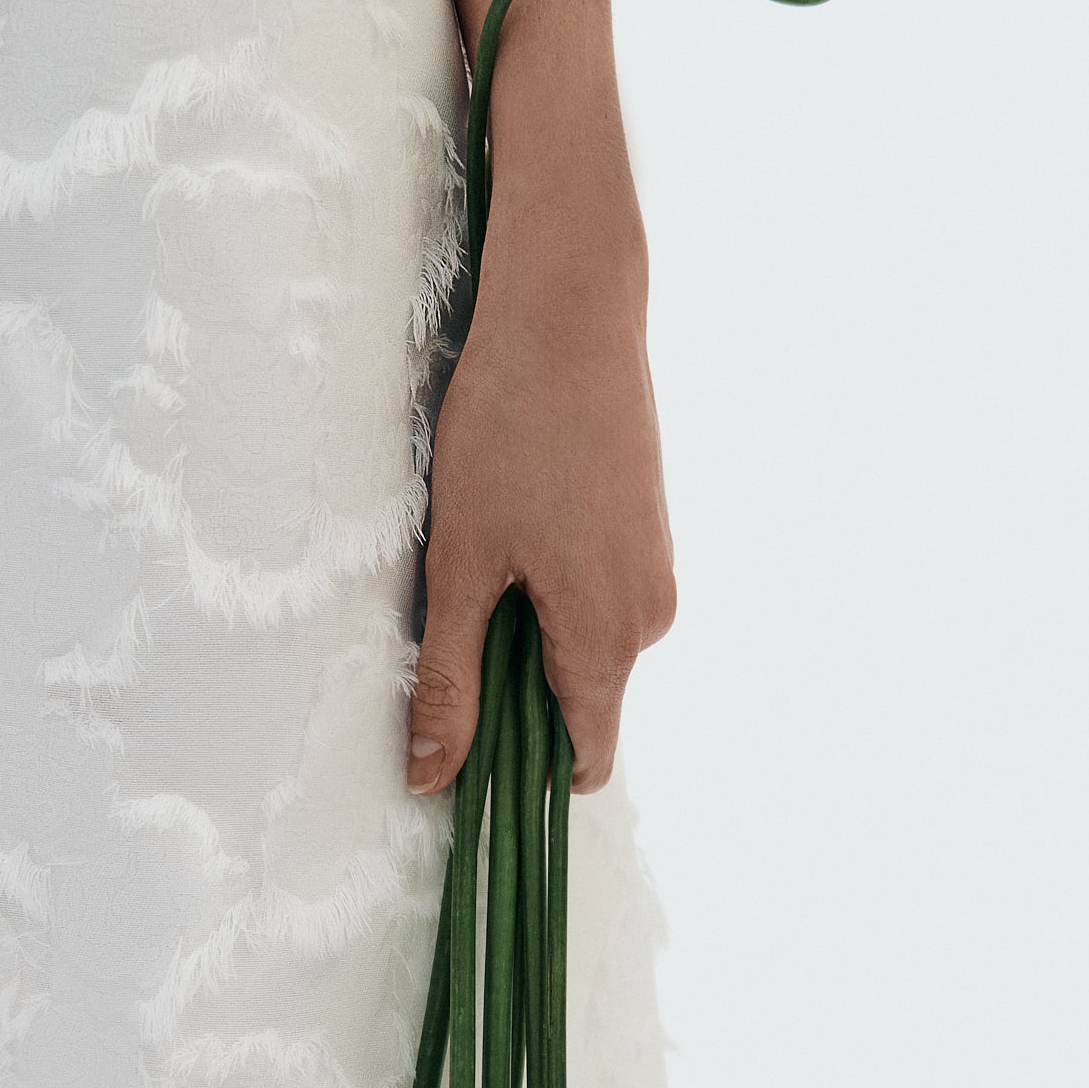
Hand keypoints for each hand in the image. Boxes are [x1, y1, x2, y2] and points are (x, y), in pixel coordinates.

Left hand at [406, 166, 675, 796]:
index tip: (454, 748)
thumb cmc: (510, 430)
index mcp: (610, 639)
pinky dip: (543, 586)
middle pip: (574, 703)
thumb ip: (451, 680)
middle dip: (507, 686)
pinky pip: (592, 597)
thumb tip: (435, 778)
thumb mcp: (461, 564)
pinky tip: (506, 520)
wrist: (570, 308)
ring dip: (520, 627)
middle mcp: (650, 617)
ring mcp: (653, 571)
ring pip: (578, 645)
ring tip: (474, 548)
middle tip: (444, 611)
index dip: (516, 772)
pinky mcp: (644, 532)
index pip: (580, 762)